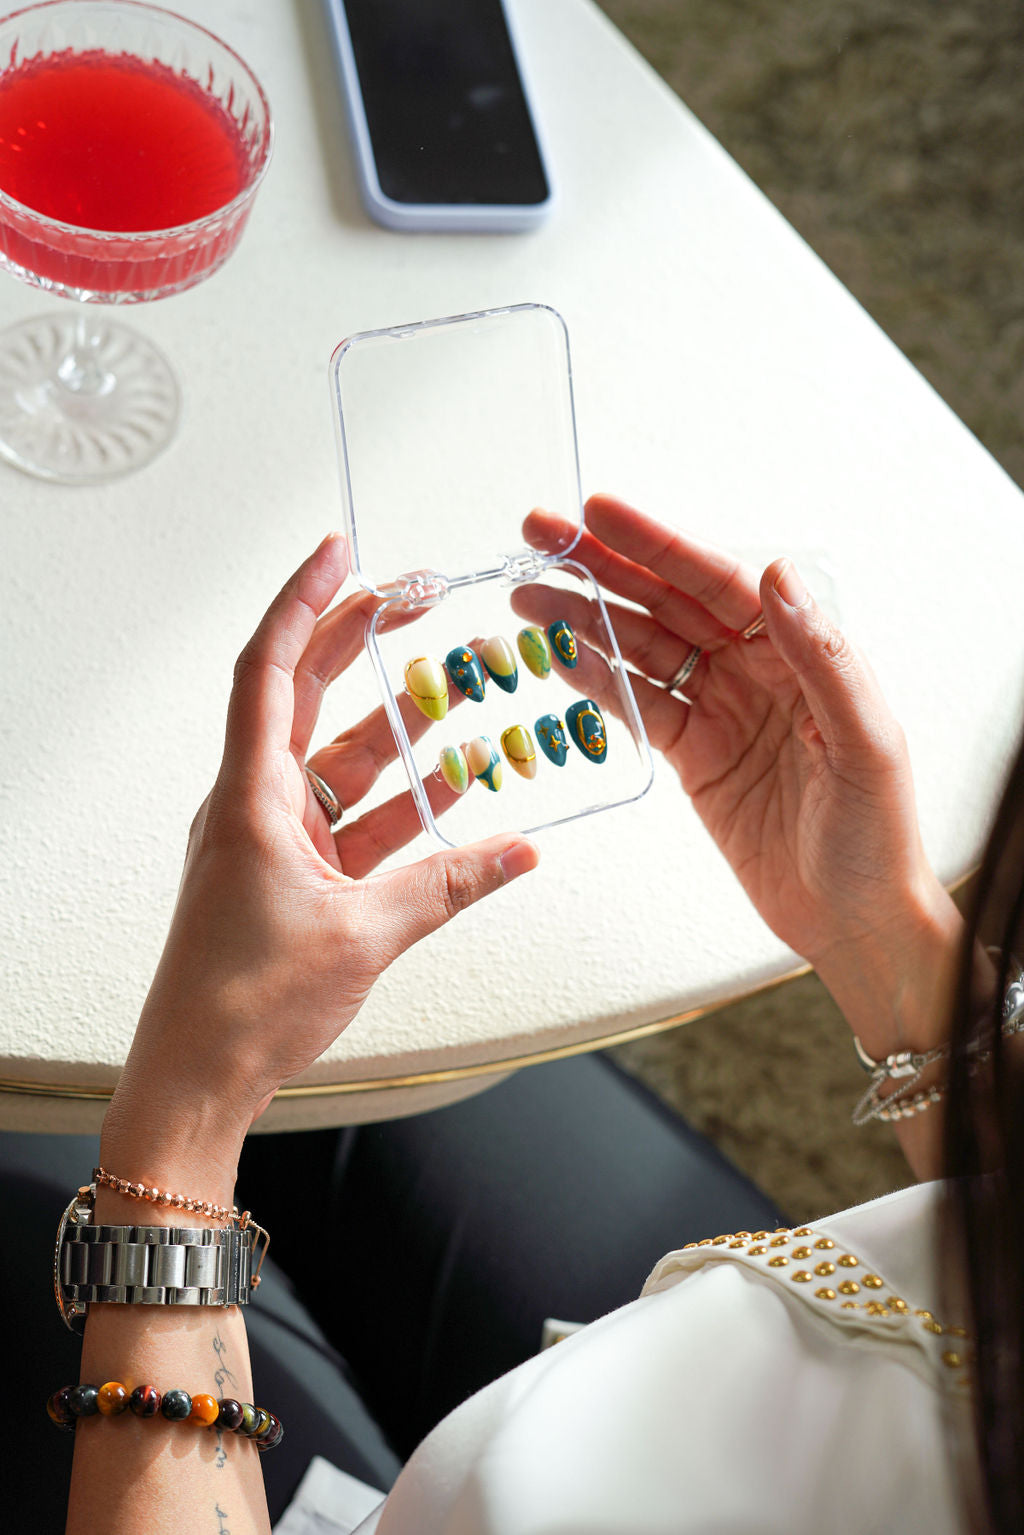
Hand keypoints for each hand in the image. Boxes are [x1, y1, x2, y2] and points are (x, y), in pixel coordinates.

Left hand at [102, 535, 537, 1191]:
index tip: (341, 550)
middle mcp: (255, 806)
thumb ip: (450, 886)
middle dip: (361, 645)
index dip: (303, 602)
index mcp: (249, 799)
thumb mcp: (364, 934)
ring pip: (342, 765)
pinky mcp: (294, 878)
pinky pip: (355, 823)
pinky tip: (456, 794)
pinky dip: (402, 809)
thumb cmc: (244, 1005)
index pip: (268, 670)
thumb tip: (519, 853)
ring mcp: (273, 841)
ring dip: (399, 736)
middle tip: (416, 600)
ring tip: (459, 699)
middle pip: (307, 698)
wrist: (197, 1078)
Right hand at [520, 495, 960, 1055]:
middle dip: (603, 566)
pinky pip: (637, 706)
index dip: (657, 545)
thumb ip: (823, 657)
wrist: (852, 921)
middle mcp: (757, 668)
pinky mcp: (693, 754)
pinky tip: (560, 657)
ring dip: (585, 619)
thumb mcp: (864, 742)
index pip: (720, 581)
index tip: (601, 514)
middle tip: (541, 534)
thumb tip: (780, 576)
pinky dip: (596, 681)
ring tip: (528, 595)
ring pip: (642, 648)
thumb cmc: (876, 837)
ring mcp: (720, 708)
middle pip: (668, 601)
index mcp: (802, 651)